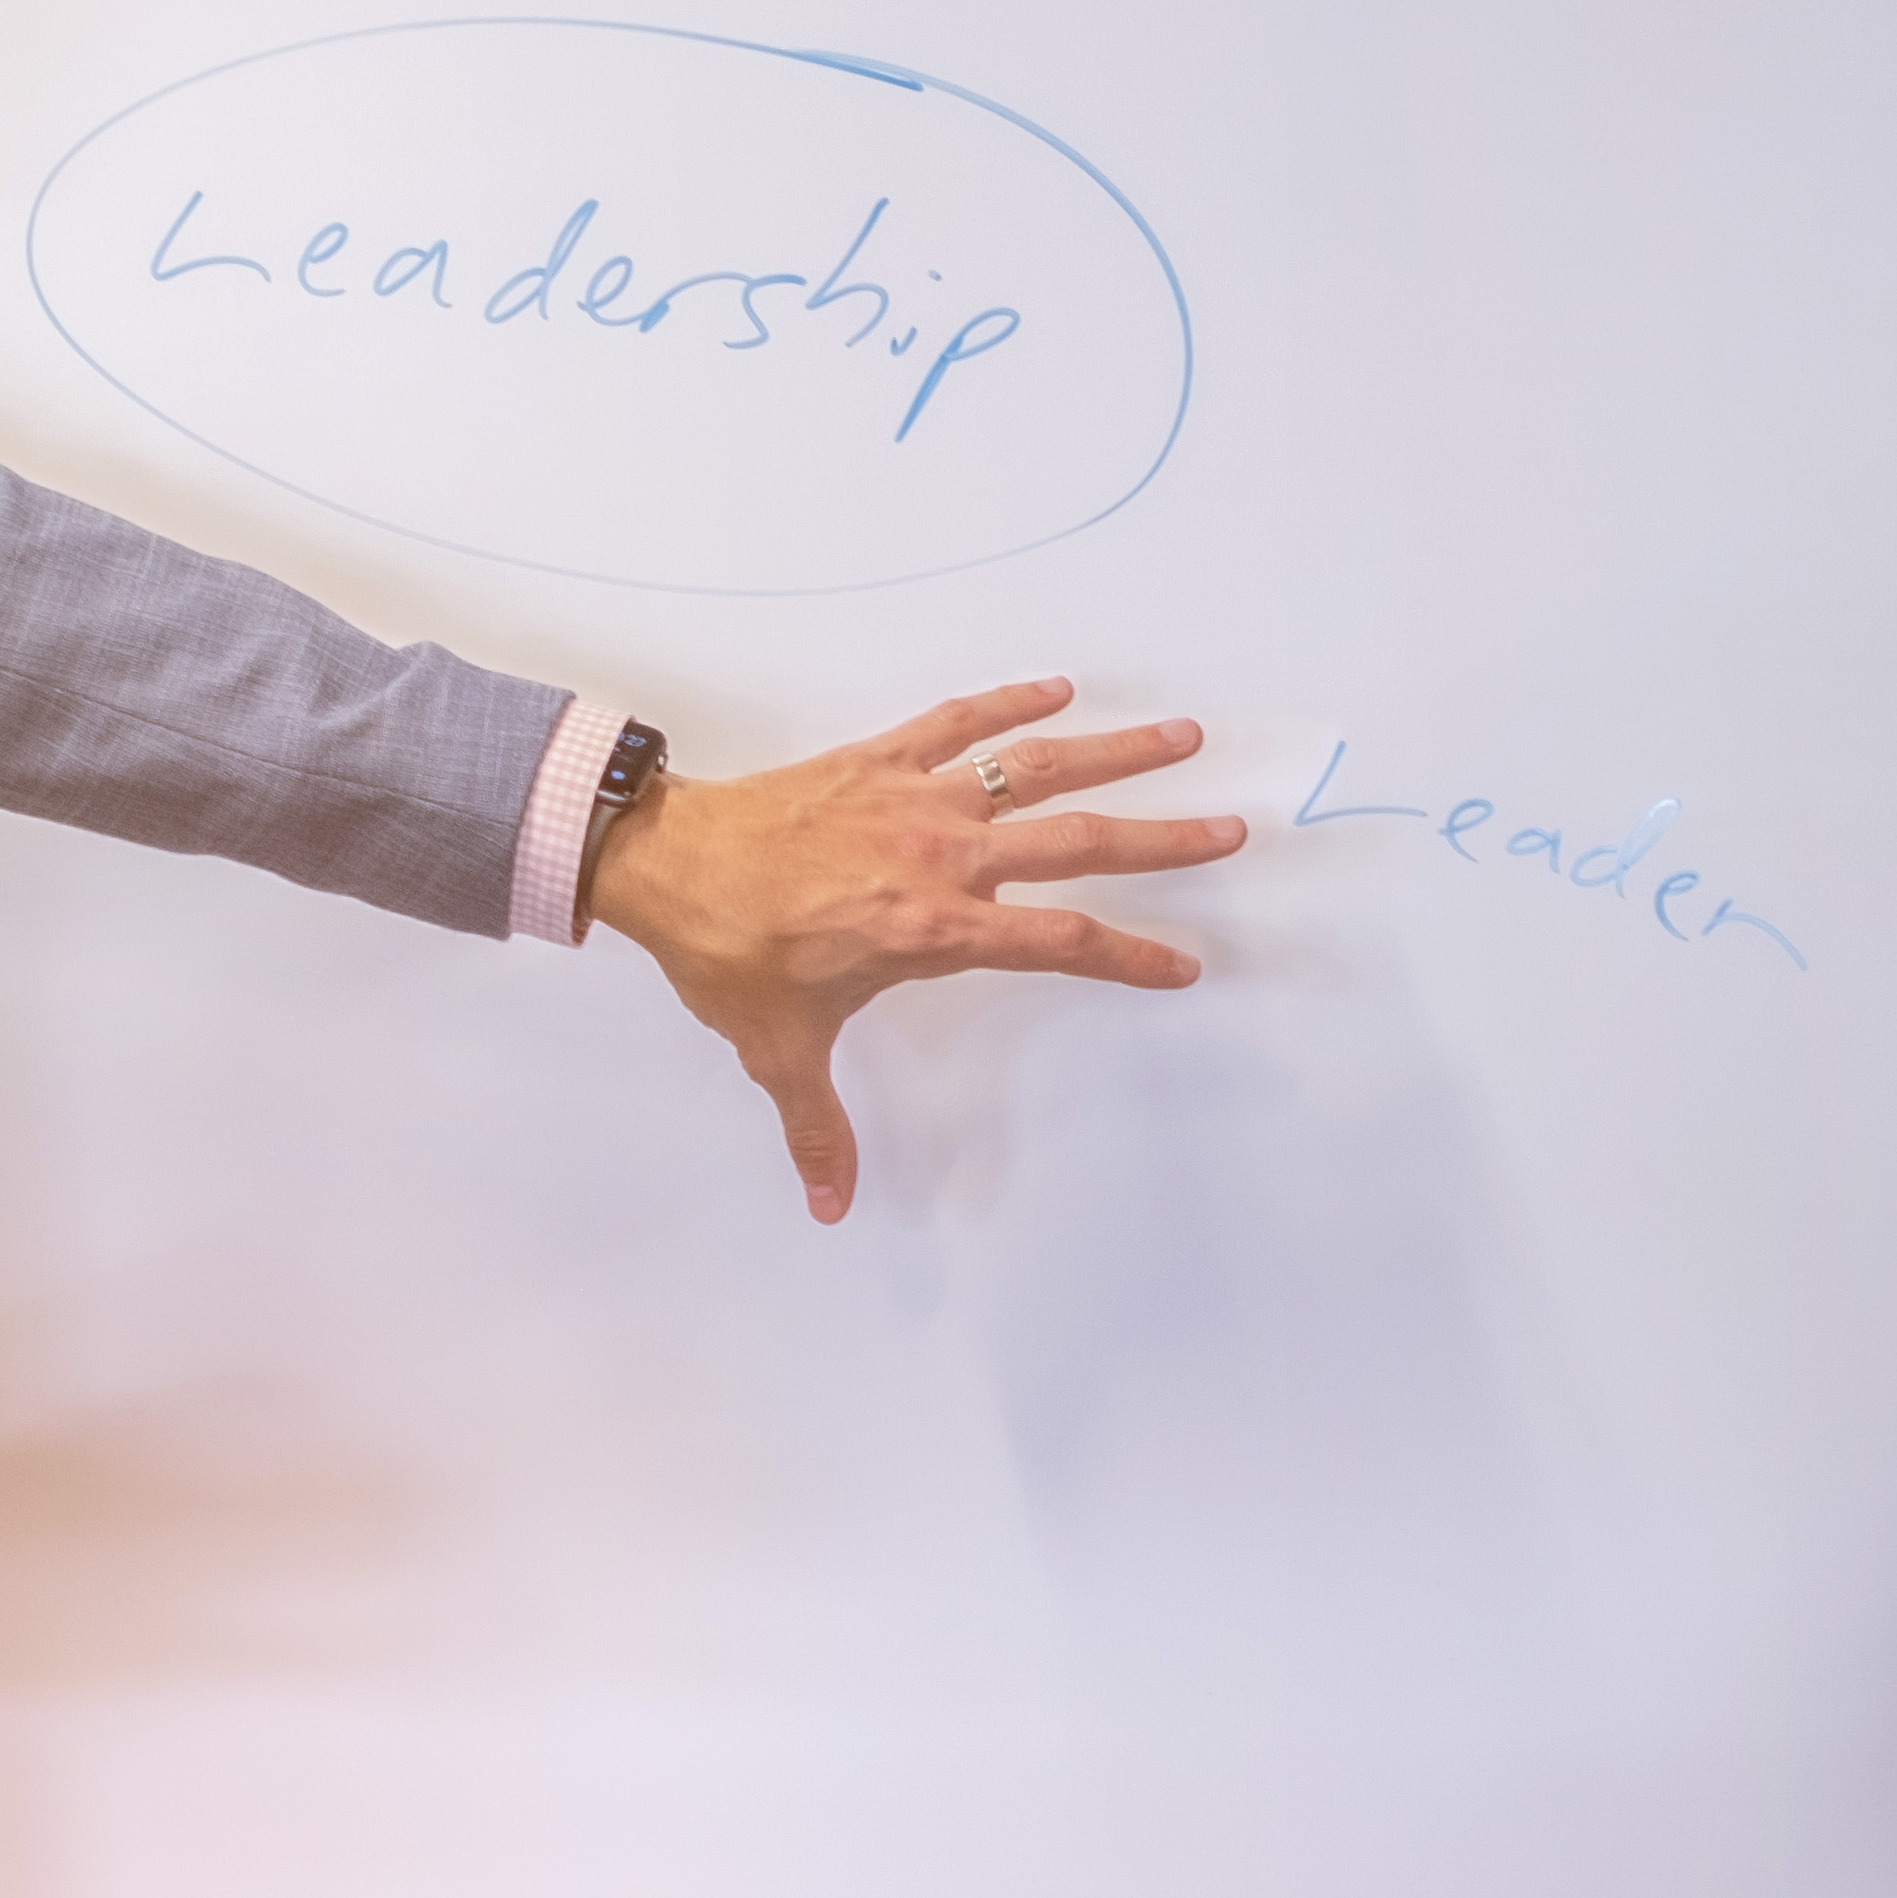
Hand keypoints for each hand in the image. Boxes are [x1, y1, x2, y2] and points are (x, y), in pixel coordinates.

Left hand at [583, 678, 1245, 1220]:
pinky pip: (959, 721)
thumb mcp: (778, 1047)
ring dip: (1113, 752)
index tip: (1183, 966)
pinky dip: (1010, 703)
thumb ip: (816, 1126)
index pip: (1058, 942)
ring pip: (1035, 767)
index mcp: (933, 928)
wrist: (667, 862)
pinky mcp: (880, 759)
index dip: (1128, 956)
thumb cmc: (728, 950)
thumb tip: (829, 1206)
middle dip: (1160, 840)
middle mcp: (942, 857)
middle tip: (1230, 829)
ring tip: (1181, 737)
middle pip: (1076, 843)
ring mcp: (916, 798)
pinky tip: (1059, 691)